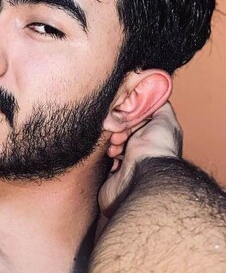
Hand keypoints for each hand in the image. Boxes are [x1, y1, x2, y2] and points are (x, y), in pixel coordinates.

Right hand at [98, 102, 182, 217]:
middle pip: (124, 133)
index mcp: (155, 139)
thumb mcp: (165, 119)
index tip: (124, 118)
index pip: (138, 123)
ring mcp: (129, 165)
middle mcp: (144, 152)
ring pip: (114, 147)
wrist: (144, 176)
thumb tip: (153, 97)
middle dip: (119, 131)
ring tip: (114, 147)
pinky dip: (106, 157)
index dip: (130, 118)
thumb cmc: (157, 148)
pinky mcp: (114, 176)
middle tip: (117, 134)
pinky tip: (110, 156)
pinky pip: (106, 162)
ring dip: (112, 144)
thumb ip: (160, 106)